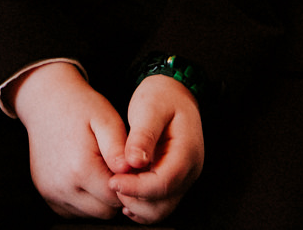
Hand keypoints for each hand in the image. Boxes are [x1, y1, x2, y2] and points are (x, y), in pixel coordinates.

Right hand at [8, 61, 128, 219]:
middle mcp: (62, 186)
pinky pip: (73, 210)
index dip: (128, 184)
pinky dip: (83, 199)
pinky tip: (85, 175)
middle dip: (114, 193)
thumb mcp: (106, 118)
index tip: (127, 167)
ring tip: (99, 168)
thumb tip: (130, 170)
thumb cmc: (79, 107)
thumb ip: (119, 147)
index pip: (117, 197)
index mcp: (80, 168)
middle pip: (104, 211)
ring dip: (98, 198)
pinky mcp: (46, 194)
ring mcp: (51, 192)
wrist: (45, 101)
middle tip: (114, 167)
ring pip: (89, 213)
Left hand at [109, 74, 204, 222]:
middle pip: (163, 204)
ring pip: (161, 210)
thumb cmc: (162, 97)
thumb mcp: (150, 108)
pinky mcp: (173, 181)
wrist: (174, 92)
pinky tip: (125, 193)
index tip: (113, 181)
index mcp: (187, 152)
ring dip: (137, 205)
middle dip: (135, 199)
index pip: (164, 183)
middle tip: (112, 181)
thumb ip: (143, 135)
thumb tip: (134, 162)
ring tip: (117, 186)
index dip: (137, 188)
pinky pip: (158, 205)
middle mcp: (189, 171)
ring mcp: (183, 178)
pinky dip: (140, 205)